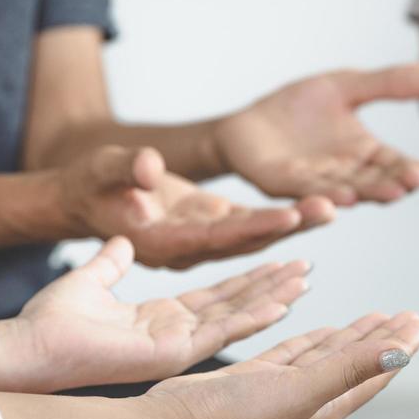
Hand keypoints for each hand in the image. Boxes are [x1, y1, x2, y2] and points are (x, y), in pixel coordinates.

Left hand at [0, 236, 312, 391]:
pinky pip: (221, 333)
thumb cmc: (48, 320)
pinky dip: (252, 318)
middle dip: (272, 285)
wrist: (29, 345)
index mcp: (160, 318)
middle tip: (307, 267)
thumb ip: (110, 262)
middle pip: (236, 305)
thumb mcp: (89, 279)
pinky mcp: (172, 352)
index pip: (216, 294)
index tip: (278, 256)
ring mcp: (177, 345)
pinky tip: (280, 304)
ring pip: (237, 318)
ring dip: (272, 298)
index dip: (247, 276)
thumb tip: (122, 240)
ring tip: (304, 279)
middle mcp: (176, 333)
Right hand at [59, 145, 333, 267]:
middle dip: (286, 227)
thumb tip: (151, 167)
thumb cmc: (90, 183)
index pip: (214, 238)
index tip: (288, 215)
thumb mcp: (101, 169)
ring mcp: (200, 242)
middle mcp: (185, 251)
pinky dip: (279, 220)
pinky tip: (312, 210)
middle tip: (328, 209)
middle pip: (243, 242)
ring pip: (253, 237)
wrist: (86, 198)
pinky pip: (250, 227)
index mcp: (159, 243)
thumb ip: (126, 168)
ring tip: (332, 207)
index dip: (253, 228)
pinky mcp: (210, 228)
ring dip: (292, 224)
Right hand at [141, 311, 418, 418]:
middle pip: (358, 362)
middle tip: (410, 314)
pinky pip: (297, 353)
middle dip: (385, 338)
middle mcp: (310, 400)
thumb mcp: (298, 389)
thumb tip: (398, 354)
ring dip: (355, 336)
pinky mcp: (257, 379)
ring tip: (378, 317)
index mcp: (326, 407)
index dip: (399, 347)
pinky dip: (316, 339)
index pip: (374, 371)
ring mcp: (283, 390)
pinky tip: (327, 330)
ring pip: (329, 356)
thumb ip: (347, 368)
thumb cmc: (233, 417)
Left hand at [215, 62, 418, 205]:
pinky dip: (324, 194)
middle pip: (376, 181)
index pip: (396, 164)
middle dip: (398, 182)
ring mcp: (313, 182)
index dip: (417, 170)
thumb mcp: (347, 86)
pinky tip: (342, 197)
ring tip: (392, 194)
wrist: (248, 122)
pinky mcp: (280, 182)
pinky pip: (305, 190)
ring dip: (369, 193)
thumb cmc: (299, 107)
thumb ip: (388, 84)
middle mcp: (343, 174)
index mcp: (363, 154)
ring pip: (346, 190)